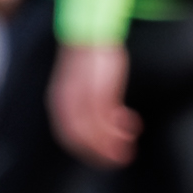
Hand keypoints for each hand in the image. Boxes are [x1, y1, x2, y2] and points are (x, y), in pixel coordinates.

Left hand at [50, 40, 136, 166]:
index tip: (107, 157)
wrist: (90, 35)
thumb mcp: (85, 87)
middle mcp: (66, 101)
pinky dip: (118, 127)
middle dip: (101, 153)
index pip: (68, 136)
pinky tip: (132, 124)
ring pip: (94, 131)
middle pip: (79, 139)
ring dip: (113, 143)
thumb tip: (108, 125)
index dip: (88, 152)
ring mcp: (82, 95)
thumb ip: (90, 106)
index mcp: (60, 102)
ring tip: (129, 144)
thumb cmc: (89, 63)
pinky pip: (106, 116)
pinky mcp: (99, 87)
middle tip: (122, 158)